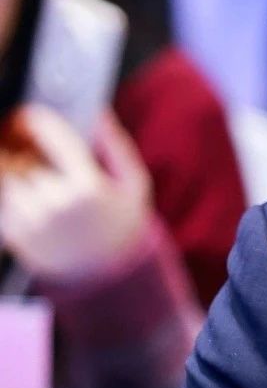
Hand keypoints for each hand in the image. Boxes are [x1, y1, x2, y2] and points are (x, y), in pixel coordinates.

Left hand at [0, 105, 152, 281]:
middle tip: (25, 141)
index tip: (31, 114)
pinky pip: (1, 201)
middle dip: (21, 147)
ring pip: (6, 178)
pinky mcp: (15, 235)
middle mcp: (57, 203)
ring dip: (12, 169)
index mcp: (88, 186)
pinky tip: (27, 194)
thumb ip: (116, 147)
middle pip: (22, 157)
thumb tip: (99, 113)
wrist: (109, 274)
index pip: (52, 137)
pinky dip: (10, 192)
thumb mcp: (133, 184)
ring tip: (28, 170)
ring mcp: (33, 221)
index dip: (37, 119)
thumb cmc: (123, 222)